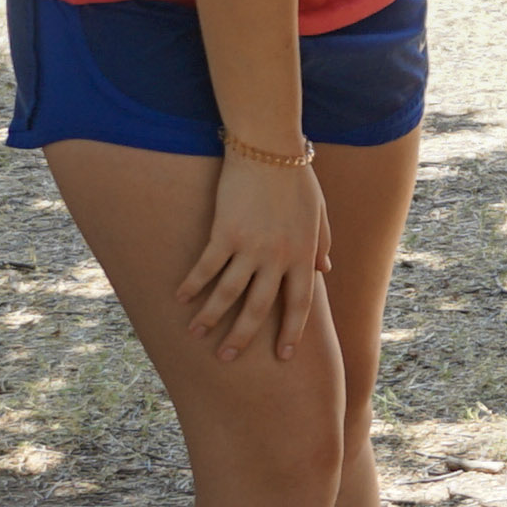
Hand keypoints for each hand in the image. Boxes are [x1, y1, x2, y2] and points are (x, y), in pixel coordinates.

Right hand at [179, 153, 329, 363]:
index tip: (283, 356)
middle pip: (260, 308)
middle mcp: (278, 257)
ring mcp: (251, 247)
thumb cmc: (296, 179)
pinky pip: (206, 268)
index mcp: (304, 254)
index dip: (291, 332)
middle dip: (243, 337)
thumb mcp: (318, 212)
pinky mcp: (225, 233)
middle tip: (227, 357)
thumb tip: (326, 270)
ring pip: (228, 294)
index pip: (300, 304)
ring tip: (196, 334)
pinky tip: (180, 298)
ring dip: (210, 317)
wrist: (269, 148)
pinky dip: (192, 285)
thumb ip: (321, 243)